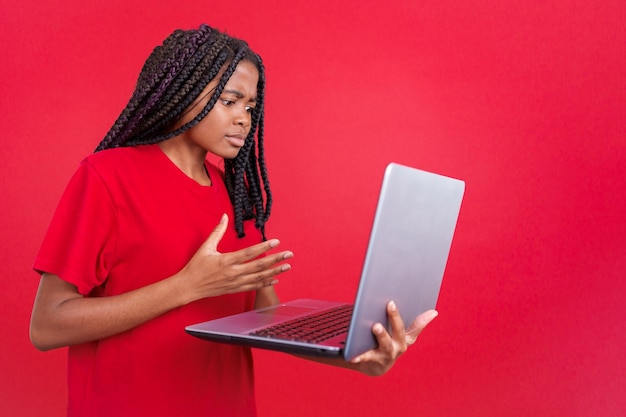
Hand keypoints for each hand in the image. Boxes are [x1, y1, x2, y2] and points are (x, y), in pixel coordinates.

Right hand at [177, 214, 292, 302]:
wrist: (188, 287)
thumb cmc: (196, 266)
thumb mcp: (206, 247)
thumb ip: (217, 231)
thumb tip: (224, 216)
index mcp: (226, 260)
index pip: (250, 253)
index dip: (264, 247)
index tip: (276, 242)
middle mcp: (233, 273)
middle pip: (259, 266)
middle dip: (276, 259)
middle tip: (289, 254)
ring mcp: (235, 283)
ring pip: (259, 277)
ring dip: (275, 272)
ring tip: (287, 266)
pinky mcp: (235, 289)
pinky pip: (253, 287)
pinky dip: (265, 283)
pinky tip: (275, 279)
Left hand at [350, 301, 437, 375]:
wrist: (376, 366)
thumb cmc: (390, 343)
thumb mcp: (404, 335)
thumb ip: (416, 325)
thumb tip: (434, 312)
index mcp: (405, 339)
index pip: (414, 327)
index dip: (420, 319)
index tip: (419, 307)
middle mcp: (398, 347)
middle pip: (398, 331)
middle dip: (395, 318)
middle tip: (390, 305)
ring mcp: (386, 355)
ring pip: (385, 344)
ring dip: (381, 335)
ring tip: (376, 326)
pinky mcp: (371, 361)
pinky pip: (366, 357)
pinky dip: (360, 356)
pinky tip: (353, 353)